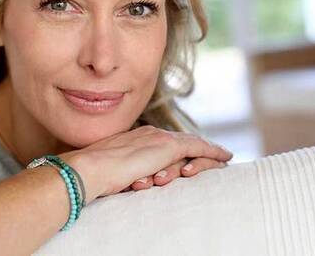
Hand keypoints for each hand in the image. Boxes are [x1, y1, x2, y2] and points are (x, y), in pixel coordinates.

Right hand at [59, 125, 232, 203]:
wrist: (89, 170)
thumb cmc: (94, 178)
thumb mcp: (114, 173)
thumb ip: (128, 172)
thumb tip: (134, 182)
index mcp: (135, 139)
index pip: (163, 143)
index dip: (179, 149)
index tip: (186, 156)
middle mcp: (149, 134)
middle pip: (181, 143)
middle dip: (199, 151)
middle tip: (215, 157)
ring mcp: (159, 139)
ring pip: (191, 147)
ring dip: (206, 156)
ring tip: (223, 160)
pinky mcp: (168, 147)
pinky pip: (198, 147)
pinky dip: (212, 152)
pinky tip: (225, 157)